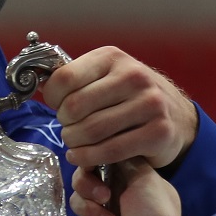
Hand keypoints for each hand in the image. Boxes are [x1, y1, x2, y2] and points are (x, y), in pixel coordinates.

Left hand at [42, 46, 198, 170]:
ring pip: (91, 131)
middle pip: (74, 107)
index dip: (52, 98)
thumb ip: (75, 79)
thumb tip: (37, 84)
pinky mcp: (158, 132)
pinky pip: (110, 151)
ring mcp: (150, 104)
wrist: (177, 117)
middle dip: (64, 124)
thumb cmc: (130, 98)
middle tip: (68, 129)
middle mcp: (134, 76)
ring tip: (74, 144)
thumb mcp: (105, 77)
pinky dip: (89, 158)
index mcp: (112, 57)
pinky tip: (82, 157)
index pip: (64, 78)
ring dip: (74, 144)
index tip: (56, 107)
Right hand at [70, 158, 184, 215]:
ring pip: (77, 205)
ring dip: (92, 214)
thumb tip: (106, 152)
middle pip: (82, 183)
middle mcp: (115, 197)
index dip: (90, 166)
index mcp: (128, 180)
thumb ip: (123, 160)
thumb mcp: (146, 178)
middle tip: (104, 199)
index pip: (97, 164)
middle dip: (88, 190)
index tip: (94, 170)